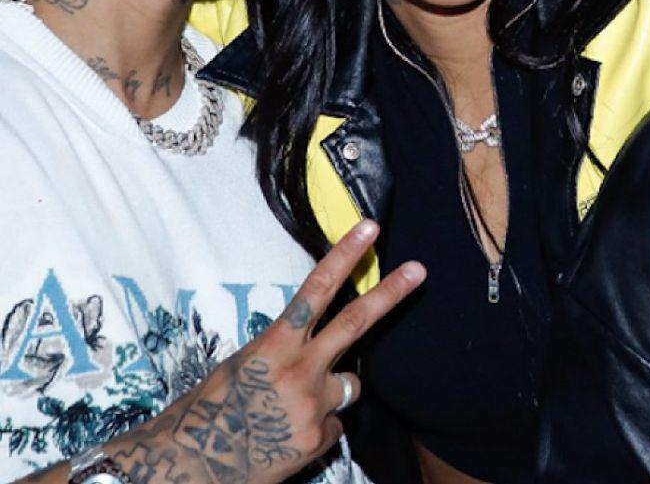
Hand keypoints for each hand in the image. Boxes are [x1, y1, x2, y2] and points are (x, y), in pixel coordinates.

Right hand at [100, 221, 424, 483]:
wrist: (190, 465)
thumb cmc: (209, 410)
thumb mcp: (242, 366)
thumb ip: (285, 351)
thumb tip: (318, 347)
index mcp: (274, 345)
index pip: (315, 291)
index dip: (344, 256)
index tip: (370, 228)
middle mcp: (301, 370)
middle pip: (355, 322)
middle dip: (391, 293)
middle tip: (420, 269)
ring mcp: (314, 405)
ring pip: (349, 385)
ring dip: (332, 391)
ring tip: (291, 408)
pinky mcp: (320, 438)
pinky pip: (334, 423)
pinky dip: (317, 427)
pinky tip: (288, 437)